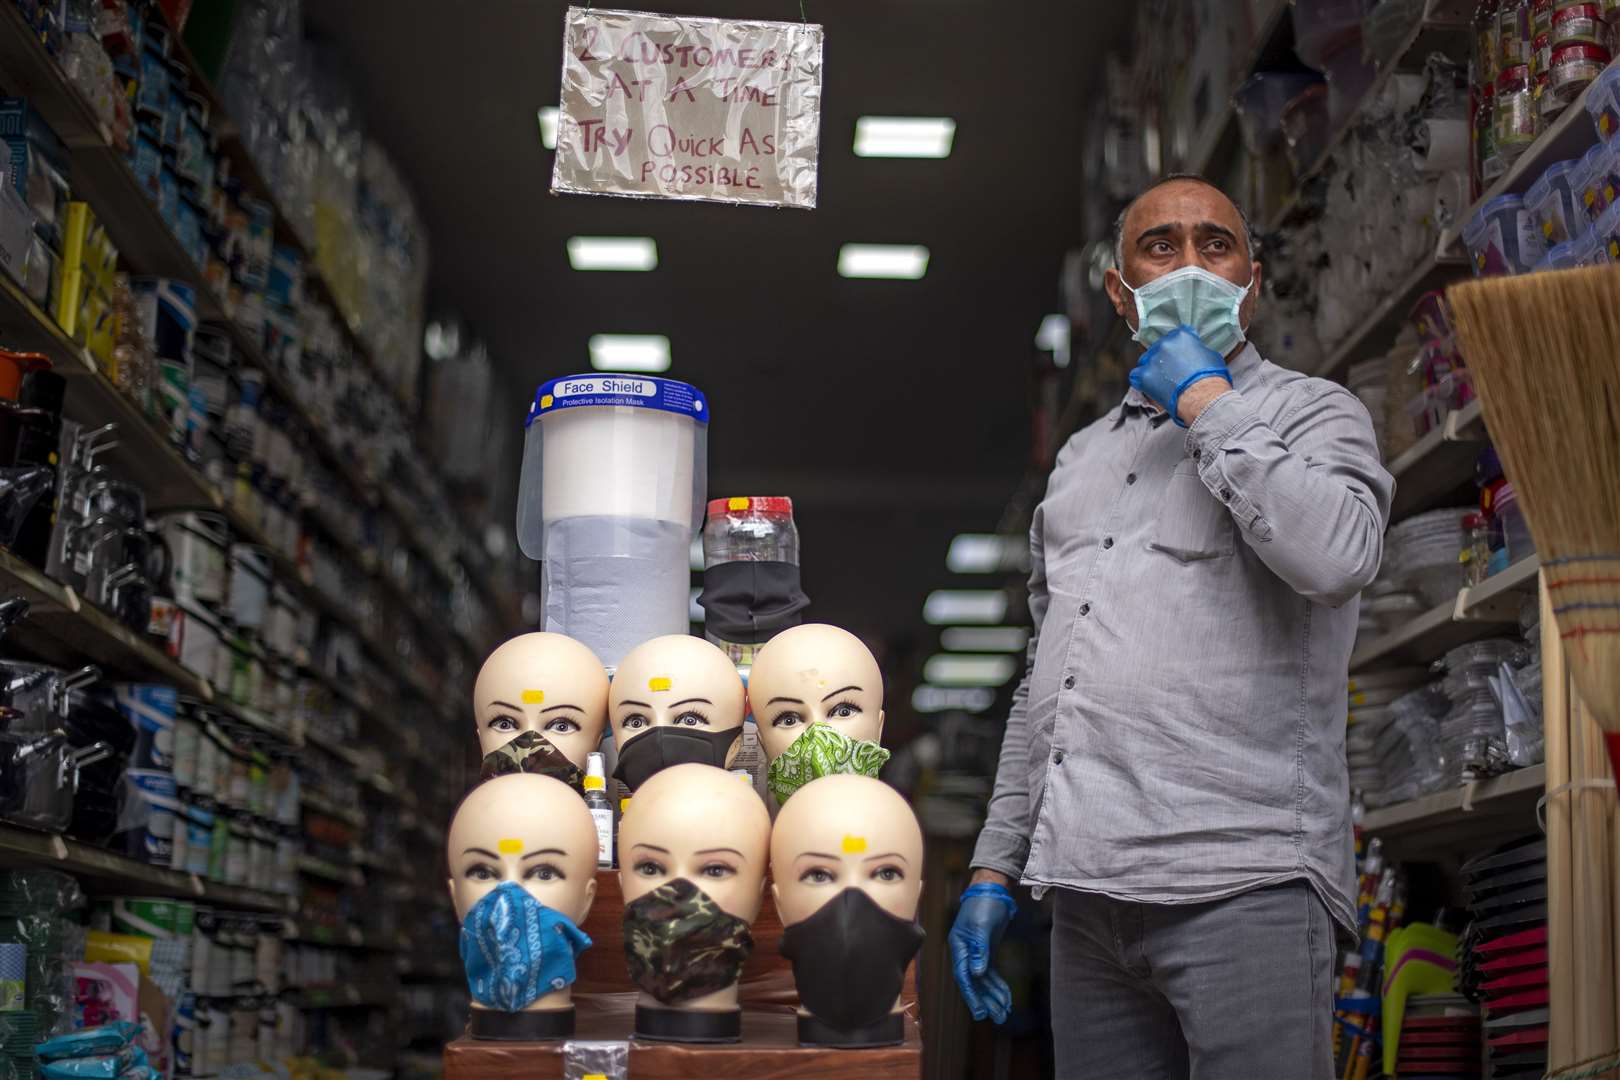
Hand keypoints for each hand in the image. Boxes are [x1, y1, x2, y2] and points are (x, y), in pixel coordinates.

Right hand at [948, 877, 1016, 1022]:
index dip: (972, 994)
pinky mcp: (986, 952)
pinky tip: (1006, 997)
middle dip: (984, 1000)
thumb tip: (977, 973)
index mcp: (959, 946)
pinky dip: (998, 985)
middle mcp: (965, 953)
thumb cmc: (983, 904)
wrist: (992, 890)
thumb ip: (979, 950)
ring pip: (982, 980)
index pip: (963, 975)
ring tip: (1004, 1012)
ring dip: (993, 996)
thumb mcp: (981, 926)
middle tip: (996, 1017)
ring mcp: (976, 953)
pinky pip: (990, 973)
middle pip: (973, 982)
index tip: (980, 1011)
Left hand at [1129, 325, 1232, 427]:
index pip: (1177, 335)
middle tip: (1173, 371)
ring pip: (1146, 360)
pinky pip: (1136, 375)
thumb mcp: (1211, 355)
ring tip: (1163, 380)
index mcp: (1181, 336)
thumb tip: (1195, 351)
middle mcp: (1164, 344)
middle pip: (1159, 348)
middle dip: (1165, 358)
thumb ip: (1197, 349)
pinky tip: (1149, 385)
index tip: (1181, 355)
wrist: (1203, 397)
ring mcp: (1153, 359)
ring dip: (1153, 368)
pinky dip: (1141, 380)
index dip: (1180, 347)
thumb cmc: (1211, 379)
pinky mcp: (1145, 376)